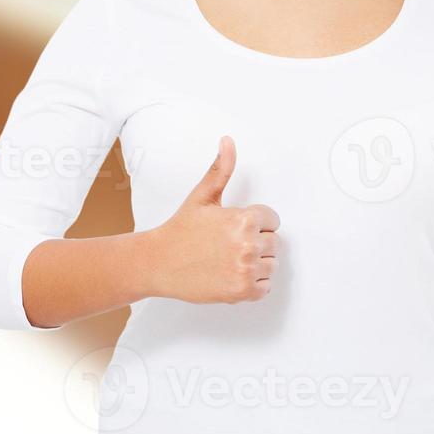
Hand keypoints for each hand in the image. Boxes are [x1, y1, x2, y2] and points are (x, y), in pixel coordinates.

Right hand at [145, 136, 278, 303]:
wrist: (158, 262)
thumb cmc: (180, 230)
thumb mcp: (201, 196)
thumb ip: (220, 169)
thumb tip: (228, 141)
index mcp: (243, 219)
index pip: (272, 219)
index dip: (254, 222)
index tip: (235, 227)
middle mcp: (248, 245)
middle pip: (274, 243)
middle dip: (256, 242)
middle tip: (228, 244)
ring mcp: (246, 270)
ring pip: (271, 265)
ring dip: (256, 264)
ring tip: (229, 259)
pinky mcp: (242, 291)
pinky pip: (265, 287)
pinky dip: (253, 284)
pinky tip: (231, 274)